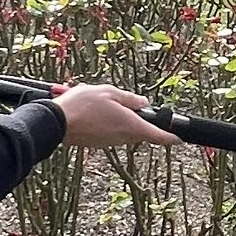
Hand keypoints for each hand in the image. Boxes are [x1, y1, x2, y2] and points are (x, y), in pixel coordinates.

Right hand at [55, 83, 181, 150]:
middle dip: (141, 121)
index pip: (158, 135)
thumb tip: (143, 104)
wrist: (55, 122)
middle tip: (132, 105)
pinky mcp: (98, 143)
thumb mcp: (109, 92)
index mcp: (131, 125)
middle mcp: (123, 137)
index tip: (180, 139)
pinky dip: (109, 123)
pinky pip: (111, 133)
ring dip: (121, 120)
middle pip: (141, 131)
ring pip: (125, 131)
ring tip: (103, 104)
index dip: (172, 137)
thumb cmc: (82, 105)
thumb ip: (129, 99)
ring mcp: (110, 142)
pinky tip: (94, 111)